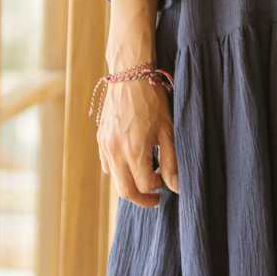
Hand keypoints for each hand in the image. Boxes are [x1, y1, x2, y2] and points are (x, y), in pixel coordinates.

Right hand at [96, 73, 179, 205]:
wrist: (130, 76)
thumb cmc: (153, 101)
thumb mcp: (168, 131)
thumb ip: (172, 162)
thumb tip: (176, 188)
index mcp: (134, 151)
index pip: (144, 186)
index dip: (157, 189)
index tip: (166, 181)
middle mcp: (115, 152)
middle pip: (125, 191)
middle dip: (141, 199)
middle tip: (155, 197)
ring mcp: (105, 146)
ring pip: (114, 179)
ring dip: (130, 184)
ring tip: (147, 174)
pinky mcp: (100, 140)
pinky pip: (107, 165)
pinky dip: (120, 171)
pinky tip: (133, 161)